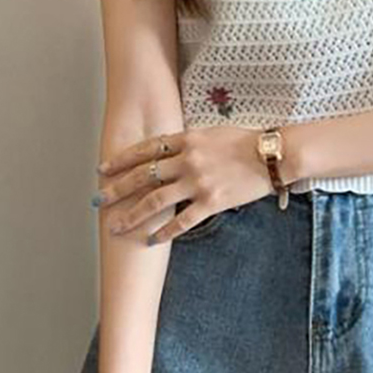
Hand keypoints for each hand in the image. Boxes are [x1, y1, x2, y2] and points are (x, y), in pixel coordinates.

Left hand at [92, 126, 274, 243]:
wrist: (273, 156)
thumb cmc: (247, 142)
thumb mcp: (214, 133)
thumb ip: (190, 141)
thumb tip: (171, 151)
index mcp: (188, 139)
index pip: (147, 149)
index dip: (122, 159)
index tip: (104, 168)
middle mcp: (188, 160)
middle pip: (144, 175)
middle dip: (118, 188)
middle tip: (99, 199)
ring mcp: (198, 182)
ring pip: (156, 201)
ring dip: (133, 215)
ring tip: (116, 226)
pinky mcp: (211, 202)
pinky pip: (182, 221)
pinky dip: (164, 231)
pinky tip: (151, 240)